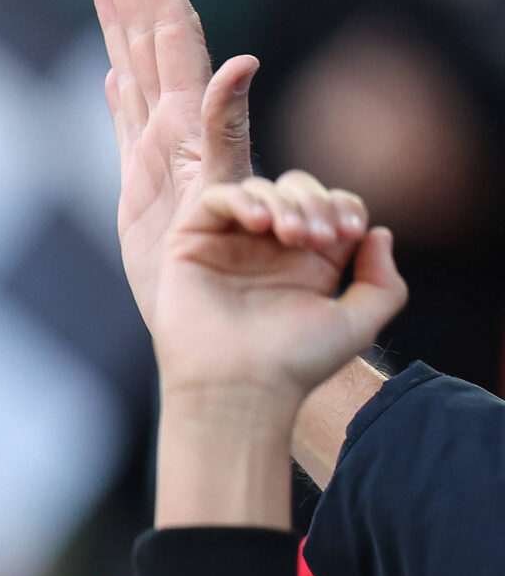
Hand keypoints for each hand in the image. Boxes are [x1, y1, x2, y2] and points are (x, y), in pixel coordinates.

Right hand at [94, 0, 258, 331]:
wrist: (226, 336)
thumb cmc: (240, 273)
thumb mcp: (237, 192)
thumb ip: (227, 127)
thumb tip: (238, 60)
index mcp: (195, 127)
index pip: (177, 38)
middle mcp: (175, 132)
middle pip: (154, 38)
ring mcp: (158, 157)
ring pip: (136, 71)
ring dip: (122, 22)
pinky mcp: (144, 188)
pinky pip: (127, 123)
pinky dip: (118, 91)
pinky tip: (113, 67)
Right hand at [149, 173, 404, 529]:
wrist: (239, 387)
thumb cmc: (294, 363)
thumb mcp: (359, 323)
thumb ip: (383, 282)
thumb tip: (379, 233)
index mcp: (307, 263)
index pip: (330, 208)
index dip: (344, 207)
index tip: (352, 233)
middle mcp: (267, 250)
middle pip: (296, 190)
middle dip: (316, 202)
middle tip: (320, 237)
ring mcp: (229, 244)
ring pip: (259, 188)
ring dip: (283, 203)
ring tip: (291, 235)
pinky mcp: (192, 243)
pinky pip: (216, 198)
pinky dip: (241, 199)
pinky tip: (259, 223)